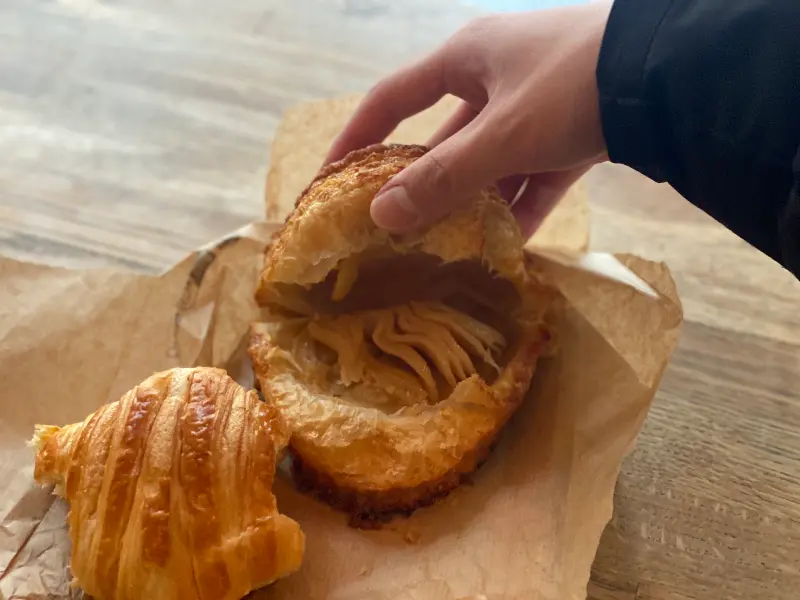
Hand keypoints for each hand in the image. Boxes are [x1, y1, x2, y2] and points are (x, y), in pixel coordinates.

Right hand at [324, 2, 611, 236]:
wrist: (672, 74)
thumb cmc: (572, 86)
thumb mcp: (501, 136)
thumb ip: (443, 177)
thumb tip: (381, 214)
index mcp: (465, 58)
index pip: (391, 99)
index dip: (356, 138)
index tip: (331, 179)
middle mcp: (495, 77)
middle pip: (443, 139)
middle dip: (424, 185)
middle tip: (399, 232)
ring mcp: (536, 105)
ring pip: (490, 162)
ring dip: (474, 204)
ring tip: (450, 251)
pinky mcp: (573, 130)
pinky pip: (535, 174)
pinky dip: (523, 208)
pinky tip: (510, 248)